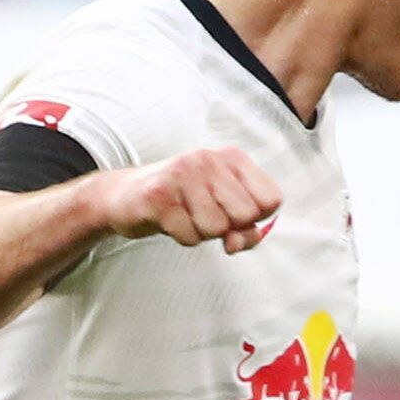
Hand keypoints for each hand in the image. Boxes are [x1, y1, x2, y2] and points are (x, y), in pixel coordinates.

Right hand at [103, 147, 280, 254]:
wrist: (127, 195)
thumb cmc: (183, 201)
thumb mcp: (222, 207)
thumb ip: (245, 228)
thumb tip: (239, 242)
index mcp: (232, 157)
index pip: (272, 199)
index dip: (256, 219)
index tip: (234, 214)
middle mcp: (208, 159)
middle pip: (245, 215)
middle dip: (228, 227)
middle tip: (205, 216)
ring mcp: (183, 175)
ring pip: (216, 228)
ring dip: (202, 233)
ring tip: (186, 216)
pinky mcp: (159, 196)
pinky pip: (190, 236)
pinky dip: (183, 237)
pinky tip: (171, 221)